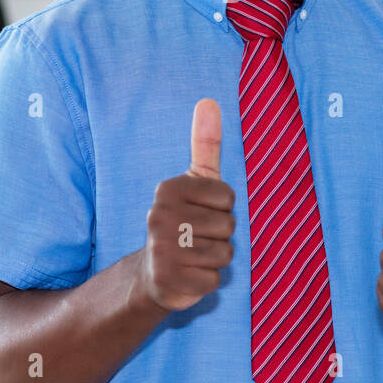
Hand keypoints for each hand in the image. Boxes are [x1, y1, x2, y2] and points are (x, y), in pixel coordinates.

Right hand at [136, 98, 235, 312]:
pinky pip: (214, 279)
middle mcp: (159, 216)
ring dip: (216, 259)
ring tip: (194, 255)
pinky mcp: (168, 281)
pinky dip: (207, 280)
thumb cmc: (183, 220)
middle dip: (220, 236)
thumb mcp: (195, 180)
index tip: (201, 212)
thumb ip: (204, 143)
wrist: (154, 272)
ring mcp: (162, 250)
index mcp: (168, 189)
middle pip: (228, 226)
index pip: (228, 198)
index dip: (222, 209)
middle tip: (196, 237)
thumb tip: (210, 101)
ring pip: (224, 254)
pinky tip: (190, 275)